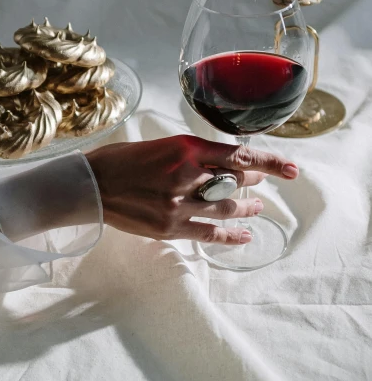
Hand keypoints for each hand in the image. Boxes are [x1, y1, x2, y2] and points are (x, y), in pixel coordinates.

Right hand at [85, 135, 298, 244]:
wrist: (90, 185)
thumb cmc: (120, 159)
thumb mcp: (160, 145)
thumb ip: (191, 153)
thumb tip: (221, 160)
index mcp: (184, 148)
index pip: (239, 156)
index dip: (269, 164)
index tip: (291, 168)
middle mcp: (186, 176)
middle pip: (235, 181)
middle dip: (254, 181)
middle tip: (263, 182)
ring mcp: (178, 205)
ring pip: (227, 207)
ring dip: (247, 207)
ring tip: (258, 206)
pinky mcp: (169, 228)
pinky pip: (209, 234)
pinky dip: (230, 235)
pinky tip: (245, 235)